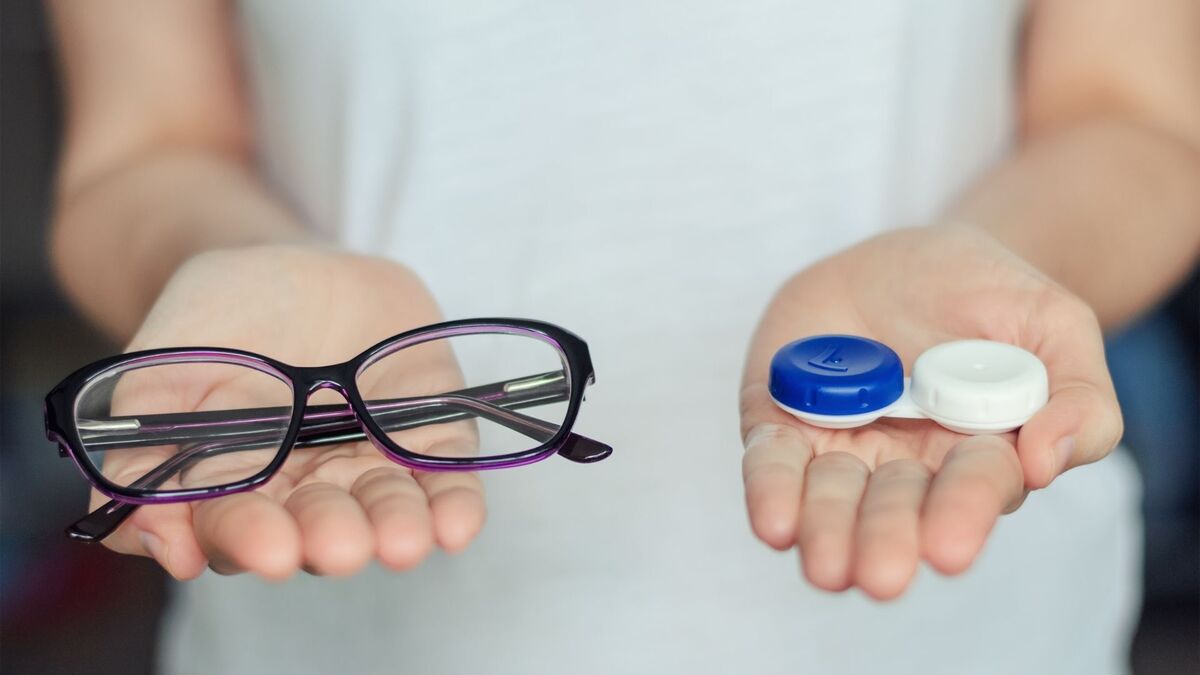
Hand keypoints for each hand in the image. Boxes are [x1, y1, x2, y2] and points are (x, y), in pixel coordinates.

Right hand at [92, 244, 485, 579]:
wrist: (287, 261)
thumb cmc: (214, 321)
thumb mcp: (157, 373)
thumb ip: (140, 453)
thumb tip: (150, 539)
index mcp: (237, 486)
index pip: (239, 527)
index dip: (251, 538)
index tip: (268, 549)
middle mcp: (308, 489)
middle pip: (320, 526)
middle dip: (331, 536)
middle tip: (340, 546)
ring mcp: (371, 462)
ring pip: (388, 509)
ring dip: (397, 528)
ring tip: (403, 542)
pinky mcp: (430, 433)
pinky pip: (447, 476)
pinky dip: (454, 504)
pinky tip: (457, 525)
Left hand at [739, 226, 1121, 598]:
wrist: (912, 255)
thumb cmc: (992, 297)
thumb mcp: (1055, 324)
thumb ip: (1078, 395)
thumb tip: (1047, 460)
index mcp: (978, 453)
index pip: (973, 488)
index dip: (962, 514)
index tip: (950, 549)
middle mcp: (906, 464)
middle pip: (895, 508)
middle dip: (886, 540)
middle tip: (879, 576)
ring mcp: (841, 444)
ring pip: (829, 497)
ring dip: (826, 531)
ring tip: (826, 567)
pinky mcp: (784, 419)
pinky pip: (773, 458)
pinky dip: (770, 487)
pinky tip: (775, 521)